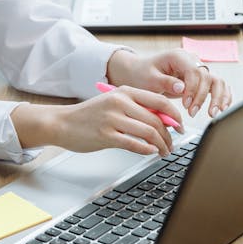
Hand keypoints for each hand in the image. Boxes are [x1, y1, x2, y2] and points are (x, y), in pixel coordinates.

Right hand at [51, 88, 176, 157]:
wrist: (62, 123)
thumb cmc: (89, 115)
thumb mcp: (113, 103)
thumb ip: (136, 108)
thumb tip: (164, 121)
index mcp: (124, 91)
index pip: (160, 101)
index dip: (175, 115)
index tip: (180, 126)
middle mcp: (119, 102)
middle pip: (156, 119)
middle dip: (169, 136)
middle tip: (171, 145)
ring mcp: (112, 119)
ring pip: (148, 132)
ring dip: (160, 145)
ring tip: (162, 151)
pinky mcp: (105, 135)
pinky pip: (134, 144)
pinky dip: (146, 150)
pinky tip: (149, 152)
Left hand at [106, 48, 231, 118]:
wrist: (140, 72)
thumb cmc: (143, 74)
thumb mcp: (149, 78)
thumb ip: (165, 82)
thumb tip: (182, 87)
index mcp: (178, 56)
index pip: (194, 72)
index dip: (193, 90)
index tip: (186, 105)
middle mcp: (191, 60)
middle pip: (208, 77)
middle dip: (203, 97)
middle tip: (193, 113)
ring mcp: (197, 69)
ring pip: (217, 81)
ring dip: (218, 98)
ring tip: (213, 113)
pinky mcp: (200, 79)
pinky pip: (217, 86)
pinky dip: (222, 96)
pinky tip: (221, 108)